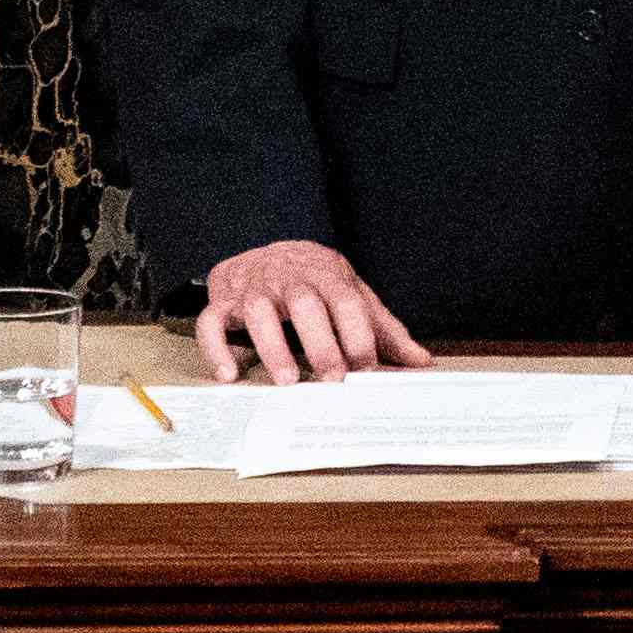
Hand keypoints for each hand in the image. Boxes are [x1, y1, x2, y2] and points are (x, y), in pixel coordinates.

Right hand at [200, 238, 428, 381]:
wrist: (267, 251)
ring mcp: (254, 289)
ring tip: (288, 380)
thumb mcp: (353, 295)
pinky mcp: (224, 302)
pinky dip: (216, 348)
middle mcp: (289, 280)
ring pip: (258, 312)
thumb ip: (383, 328)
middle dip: (321, 341)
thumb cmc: (316, 282)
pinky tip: (229, 374)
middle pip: (304, 304)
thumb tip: (421, 361)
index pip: (346, 301)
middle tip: (334, 378)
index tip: (368, 369)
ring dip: (272, 346)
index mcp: (327, 276)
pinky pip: (211, 322)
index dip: (358, 334)